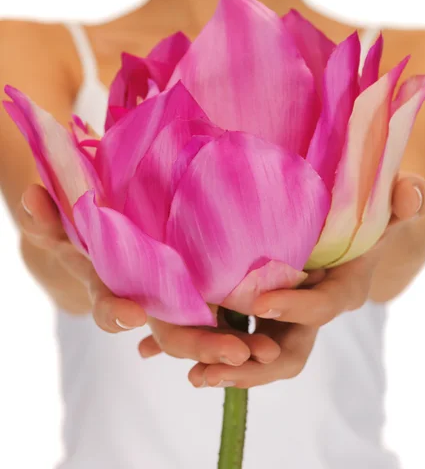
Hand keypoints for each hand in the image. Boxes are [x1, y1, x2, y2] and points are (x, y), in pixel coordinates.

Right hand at [19, 185, 280, 366]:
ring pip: (202, 333)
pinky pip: (223, 318)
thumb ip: (52, 214)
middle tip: (235, 351)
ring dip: (233, 345)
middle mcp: (146, 306)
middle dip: (200, 343)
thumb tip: (30, 194)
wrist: (121, 241)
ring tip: (267, 352)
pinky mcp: (201, 296)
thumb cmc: (94, 233)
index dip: (116, 312)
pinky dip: (245, 330)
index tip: (130, 311)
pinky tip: (273, 341)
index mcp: (112, 290)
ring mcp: (175, 306)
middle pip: (168, 331)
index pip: (109, 306)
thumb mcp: (72, 224)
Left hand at [188, 173, 424, 387]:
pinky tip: (164, 349)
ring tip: (191, 373)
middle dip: (252, 368)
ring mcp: (284, 318)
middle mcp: (311, 313)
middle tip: (210, 371)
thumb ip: (402, 202)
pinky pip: (234, 335)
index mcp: (342, 289)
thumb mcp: (385, 207)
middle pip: (287, 353)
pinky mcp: (259, 312)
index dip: (297, 309)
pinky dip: (204, 344)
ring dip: (224, 366)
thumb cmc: (365, 217)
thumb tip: (409, 194)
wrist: (347, 232)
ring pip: (257, 354)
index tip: (261, 305)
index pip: (324, 307)